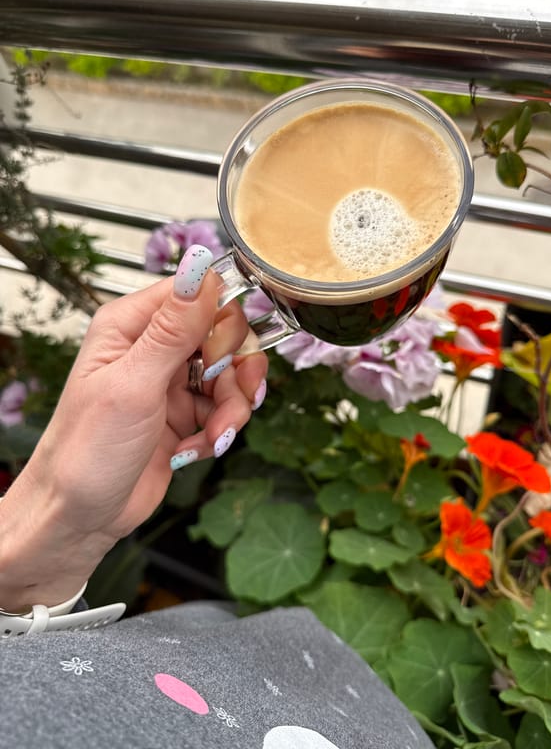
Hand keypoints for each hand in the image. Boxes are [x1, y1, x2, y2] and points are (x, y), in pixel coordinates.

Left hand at [0, 245, 267, 609]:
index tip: (221, 355)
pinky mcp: (185, 414)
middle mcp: (153, 348)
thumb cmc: (86, 452)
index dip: (220, 321)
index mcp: (131, 326)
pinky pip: (225, 408)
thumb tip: (200, 269)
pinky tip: (198, 450)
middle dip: (235, 372)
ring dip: (232, 409)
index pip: (196, 294)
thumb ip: (173, 329)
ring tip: (214, 437)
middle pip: (223, 335)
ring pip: (230, 375)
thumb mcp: (134, 385)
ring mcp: (170, 382)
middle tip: (230, 399)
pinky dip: (221, 431)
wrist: (80, 516)